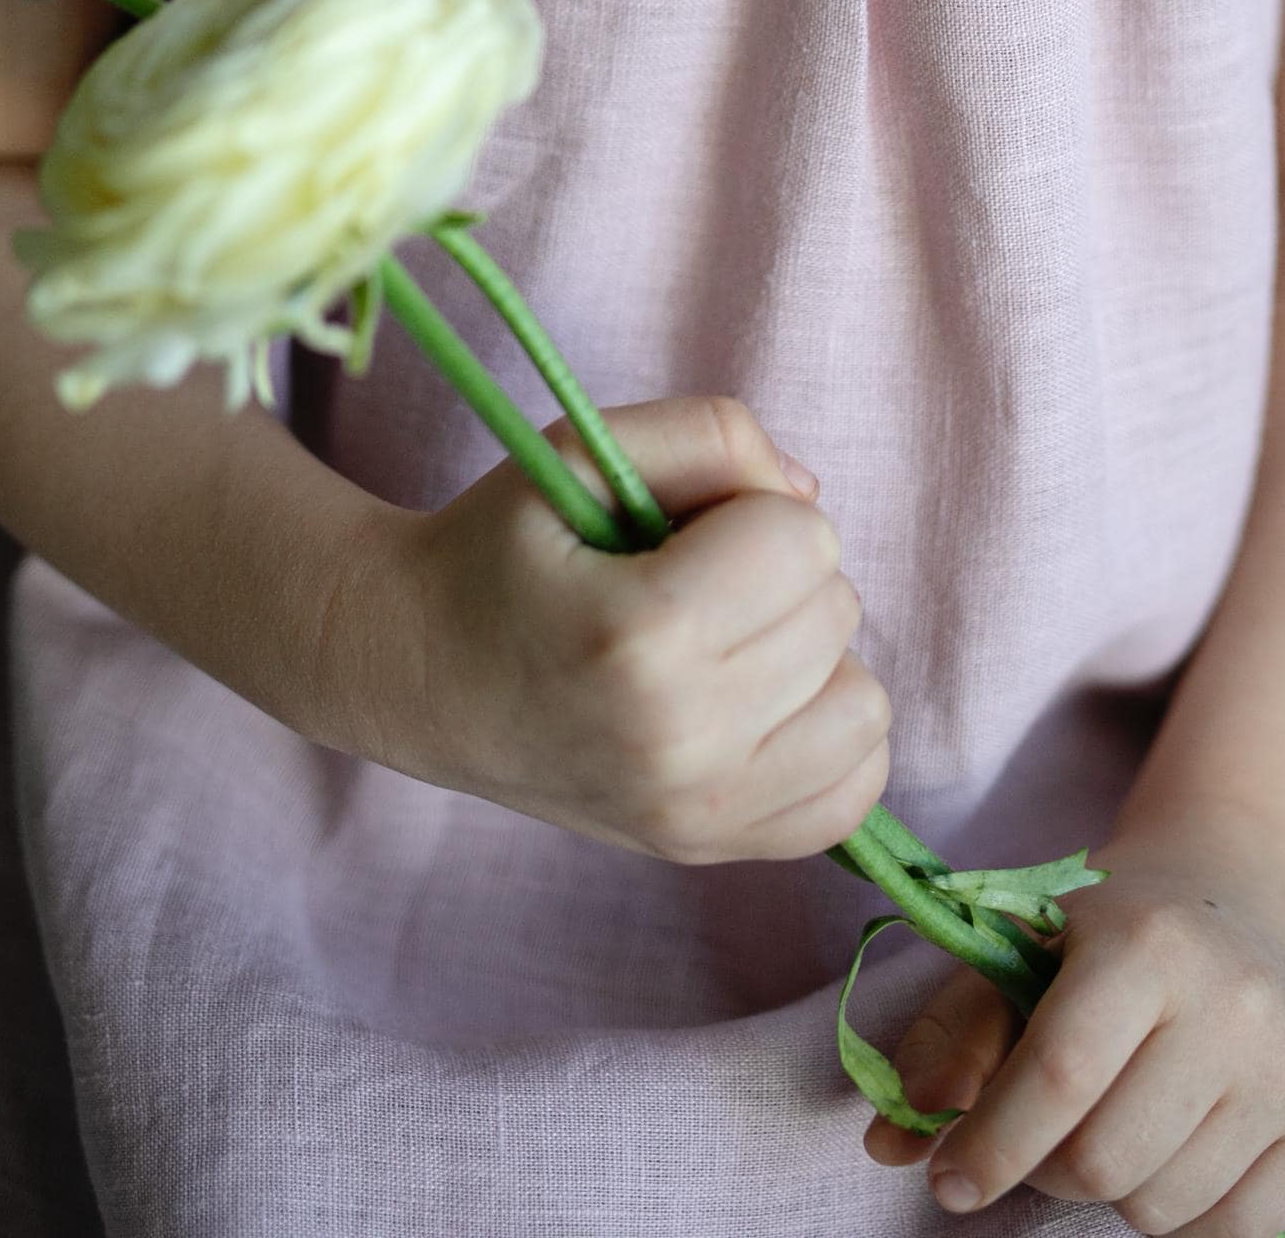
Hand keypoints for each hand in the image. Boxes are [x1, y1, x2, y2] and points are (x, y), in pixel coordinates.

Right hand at [375, 394, 893, 865]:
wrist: (420, 672)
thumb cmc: (504, 549)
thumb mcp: (584, 450)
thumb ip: (710, 433)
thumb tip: (807, 499)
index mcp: (640, 635)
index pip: (802, 537)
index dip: (750, 509)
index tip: (678, 529)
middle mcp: (677, 741)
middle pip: (836, 611)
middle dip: (777, 573)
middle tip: (689, 581)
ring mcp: (697, 813)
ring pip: (864, 702)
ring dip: (811, 656)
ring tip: (724, 644)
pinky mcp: (710, 850)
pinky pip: (853, 792)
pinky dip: (826, 737)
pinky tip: (759, 705)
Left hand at [861, 812, 1284, 1233]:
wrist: (1244, 892)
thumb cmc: (1112, 930)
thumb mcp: (1023, 948)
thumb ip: (951, 1036)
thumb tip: (892, 1138)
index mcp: (1145, 941)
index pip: (1059, 1074)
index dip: (991, 1144)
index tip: (947, 1180)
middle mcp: (1231, 1000)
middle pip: (1103, 1160)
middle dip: (1045, 1169)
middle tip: (1039, 1137)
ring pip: (1163, 1208)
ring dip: (1114, 1192)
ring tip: (1114, 1124)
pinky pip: (1233, 1231)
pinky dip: (1184, 1214)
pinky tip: (1171, 1148)